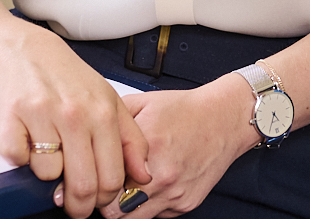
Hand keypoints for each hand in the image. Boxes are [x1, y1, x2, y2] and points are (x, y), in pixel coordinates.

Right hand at [0, 26, 151, 218]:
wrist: (30, 53)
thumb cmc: (72, 81)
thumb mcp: (111, 103)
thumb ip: (132, 140)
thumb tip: (144, 176)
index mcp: (103, 114)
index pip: (111, 177)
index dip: (104, 199)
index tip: (97, 201)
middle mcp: (75, 114)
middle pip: (82, 185)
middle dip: (78, 206)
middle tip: (73, 204)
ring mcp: (43, 115)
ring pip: (48, 175)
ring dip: (47, 175)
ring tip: (50, 155)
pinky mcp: (11, 117)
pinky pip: (17, 160)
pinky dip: (20, 158)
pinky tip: (29, 141)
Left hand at [99, 73, 256, 217]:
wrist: (225, 118)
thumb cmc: (184, 110)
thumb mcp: (143, 103)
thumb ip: (112, 120)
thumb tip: (84, 134)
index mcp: (146, 146)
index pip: (102, 181)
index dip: (90, 182)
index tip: (85, 179)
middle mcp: (161, 175)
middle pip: (114, 210)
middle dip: (104, 202)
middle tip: (102, 189)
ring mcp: (174, 193)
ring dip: (124, 208)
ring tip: (125, 190)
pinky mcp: (186, 204)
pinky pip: (157, 216)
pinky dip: (149, 206)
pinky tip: (151, 188)